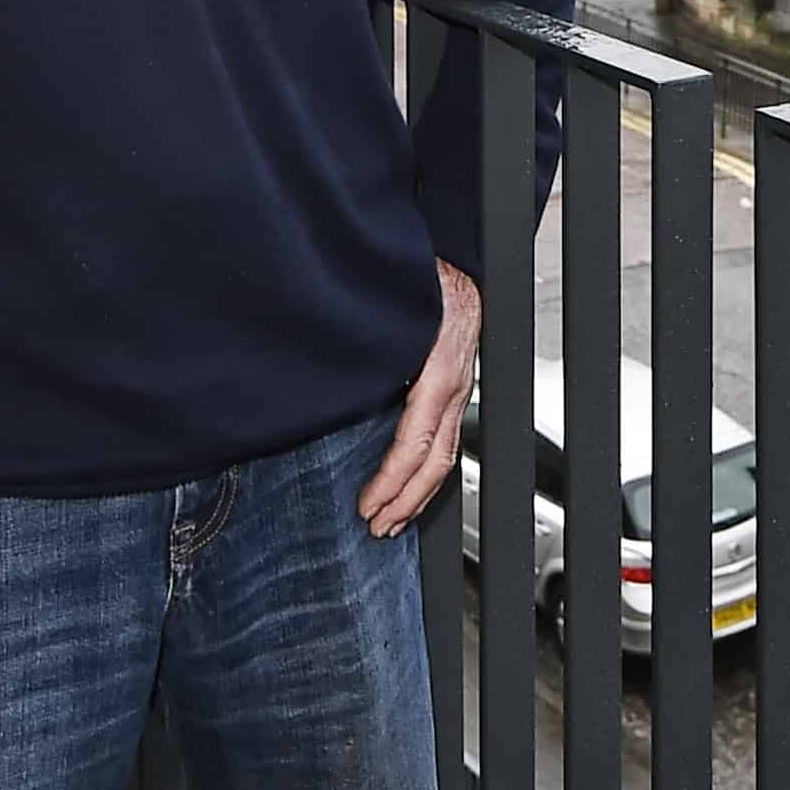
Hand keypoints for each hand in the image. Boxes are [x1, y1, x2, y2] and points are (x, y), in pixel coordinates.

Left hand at [357, 259, 480, 538]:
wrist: (459, 263)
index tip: (367, 505)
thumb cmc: (425, 281)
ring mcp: (460, 392)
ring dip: (419, 494)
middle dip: (406, 501)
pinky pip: (446, 441)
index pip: (416, 442)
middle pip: (436, 462)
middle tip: (376, 527)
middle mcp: (455, 388)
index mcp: (439, 374)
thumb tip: (329, 378)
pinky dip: (428, 473)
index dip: (392, 480)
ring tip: (392, 520)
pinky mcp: (456, 390)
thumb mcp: (396, 312)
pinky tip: (409, 485)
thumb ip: (369, 349)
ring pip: (446, 457)